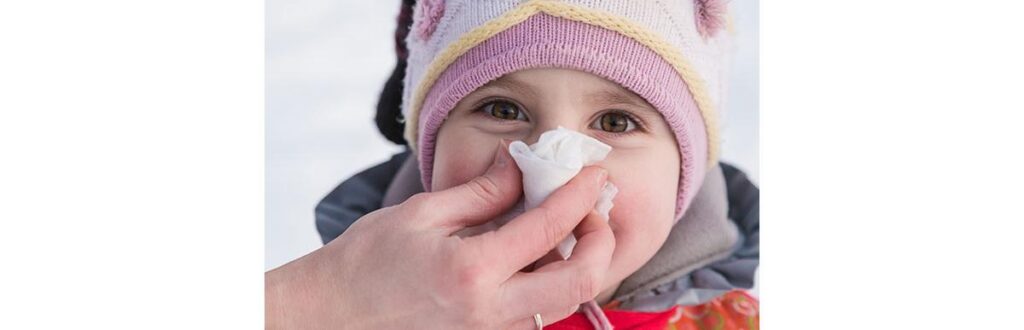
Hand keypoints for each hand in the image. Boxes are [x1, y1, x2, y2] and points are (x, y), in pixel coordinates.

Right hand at [266, 142, 614, 328]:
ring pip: (564, 303)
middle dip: (600, 241)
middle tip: (591, 209)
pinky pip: (537, 314)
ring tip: (565, 228)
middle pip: (580, 282)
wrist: (332, 317)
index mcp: (471, 272)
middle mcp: (490, 313)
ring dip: (578, 263)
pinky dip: (550, 283)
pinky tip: (535, 257)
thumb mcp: (421, 214)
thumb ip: (480, 192)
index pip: (549, 228)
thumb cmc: (366, 263)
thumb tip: (519, 164)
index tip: (593, 172)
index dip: (579, 194)